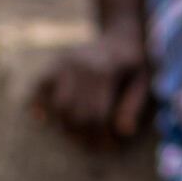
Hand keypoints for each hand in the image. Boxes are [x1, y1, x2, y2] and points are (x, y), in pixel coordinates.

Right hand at [32, 24, 150, 149]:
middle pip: (76, 113)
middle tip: (96, 146)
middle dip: (85, 136)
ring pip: (59, 105)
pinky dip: (37, 102)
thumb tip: (123, 131)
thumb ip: (135, 103)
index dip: (102, 136)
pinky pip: (40, 85)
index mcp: (104, 71)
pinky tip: (40, 119)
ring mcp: (66, 63)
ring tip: (81, 136)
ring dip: (68, 125)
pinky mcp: (57, 63)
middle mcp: (81, 66)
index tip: (110, 146)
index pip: (97, 115)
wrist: (122, 33)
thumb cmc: (136, 60)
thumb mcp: (144, 78)